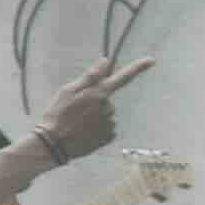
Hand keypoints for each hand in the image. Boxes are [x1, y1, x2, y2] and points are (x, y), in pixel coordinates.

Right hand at [30, 54, 156, 162]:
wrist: (53, 144)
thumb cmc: (57, 114)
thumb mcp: (68, 91)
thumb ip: (90, 77)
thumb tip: (106, 61)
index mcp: (98, 94)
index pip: (122, 77)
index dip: (138, 68)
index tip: (151, 60)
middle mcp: (108, 108)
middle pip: (106, 98)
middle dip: (94, 101)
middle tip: (76, 110)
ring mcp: (111, 123)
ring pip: (106, 113)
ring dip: (94, 116)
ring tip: (77, 122)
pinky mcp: (110, 136)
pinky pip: (107, 127)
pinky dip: (97, 128)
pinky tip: (84, 131)